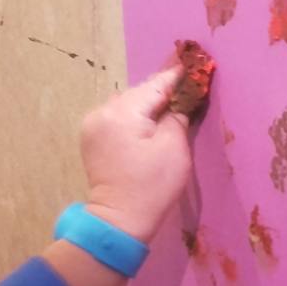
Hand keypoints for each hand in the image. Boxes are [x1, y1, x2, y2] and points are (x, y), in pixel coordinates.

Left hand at [80, 65, 191, 242]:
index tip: (195, 64)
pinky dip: (134, 116)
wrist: (119, 221)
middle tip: (186, 88)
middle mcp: (103, 111)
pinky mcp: (91, 137)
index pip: (156, 84)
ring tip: (169, 107)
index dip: (178, 76)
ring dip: (147, 104)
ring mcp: (93, 124)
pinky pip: (118, 116)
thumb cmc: (152, 185)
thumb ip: (178, 114)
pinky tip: (148, 123)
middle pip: (140, 92)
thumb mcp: (175, 147)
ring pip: (128, 103)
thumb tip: (180, 99)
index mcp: (123, 111)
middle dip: (162, 92)